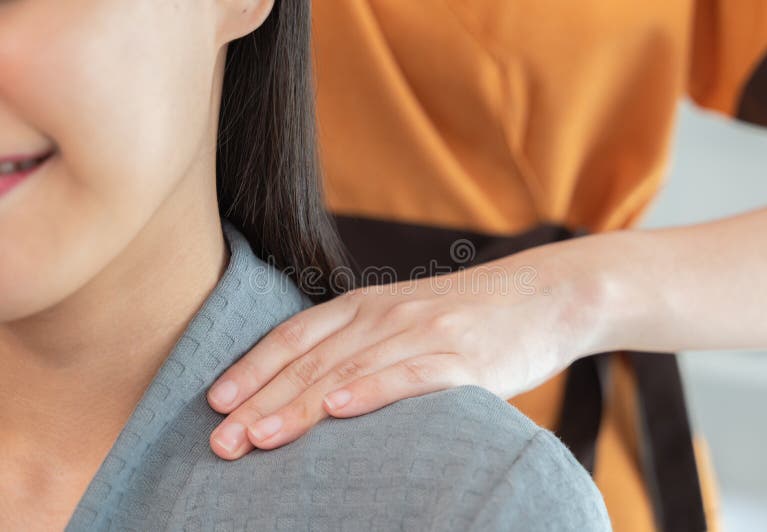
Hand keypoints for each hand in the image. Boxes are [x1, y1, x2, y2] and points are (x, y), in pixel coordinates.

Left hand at [206, 239, 608, 458]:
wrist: (542, 296)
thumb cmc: (467, 318)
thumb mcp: (405, 318)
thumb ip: (361, 344)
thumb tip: (313, 392)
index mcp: (366, 304)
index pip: (296, 335)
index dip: (253, 368)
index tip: (215, 404)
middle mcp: (387, 314)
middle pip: (313, 361)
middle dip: (261, 401)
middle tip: (220, 442)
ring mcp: (425, 332)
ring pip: (350, 371)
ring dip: (299, 406)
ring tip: (257, 438)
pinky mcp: (464, 357)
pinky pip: (411, 375)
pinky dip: (372, 392)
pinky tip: (339, 411)